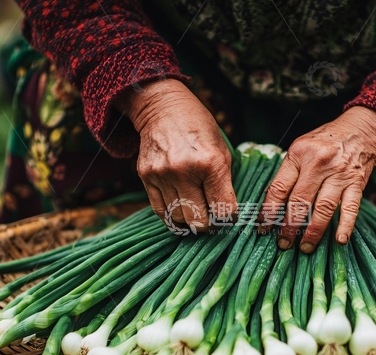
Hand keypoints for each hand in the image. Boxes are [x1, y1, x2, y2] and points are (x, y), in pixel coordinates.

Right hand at [116, 79, 235, 231]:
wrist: (164, 108)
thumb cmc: (199, 129)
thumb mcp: (222, 150)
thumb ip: (224, 182)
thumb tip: (226, 214)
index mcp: (211, 163)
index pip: (224, 209)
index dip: (229, 217)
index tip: (228, 215)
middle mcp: (185, 171)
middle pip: (199, 221)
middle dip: (209, 225)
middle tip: (212, 219)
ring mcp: (163, 175)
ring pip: (179, 219)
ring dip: (190, 221)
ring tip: (196, 213)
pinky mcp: (146, 177)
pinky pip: (161, 211)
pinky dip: (173, 216)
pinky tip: (180, 210)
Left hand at [260, 106, 375, 252]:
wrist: (361, 129)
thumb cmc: (324, 142)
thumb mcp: (301, 148)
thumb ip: (288, 173)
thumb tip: (271, 204)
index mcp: (298, 154)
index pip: (279, 188)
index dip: (269, 211)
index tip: (263, 228)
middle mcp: (318, 163)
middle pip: (299, 201)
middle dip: (289, 227)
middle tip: (283, 244)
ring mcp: (339, 173)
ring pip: (323, 208)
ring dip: (313, 232)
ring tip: (305, 247)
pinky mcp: (357, 182)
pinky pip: (350, 207)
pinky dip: (345, 225)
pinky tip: (339, 240)